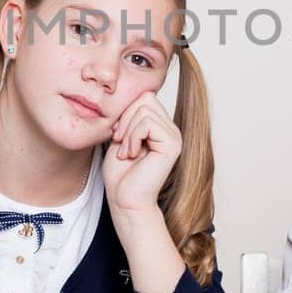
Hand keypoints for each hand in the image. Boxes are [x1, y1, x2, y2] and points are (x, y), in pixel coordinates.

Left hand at [102, 92, 180, 214]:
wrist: (125, 200)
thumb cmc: (120, 173)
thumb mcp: (121, 136)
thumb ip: (128, 115)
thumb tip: (129, 92)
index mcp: (160, 126)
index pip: (144, 96)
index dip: (126, 111)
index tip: (117, 134)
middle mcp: (171, 129)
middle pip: (145, 98)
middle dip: (125, 118)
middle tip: (119, 142)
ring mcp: (174, 136)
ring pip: (145, 109)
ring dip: (128, 131)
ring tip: (125, 151)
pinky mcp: (173, 145)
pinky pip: (148, 123)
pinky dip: (133, 137)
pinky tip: (132, 155)